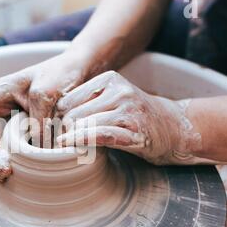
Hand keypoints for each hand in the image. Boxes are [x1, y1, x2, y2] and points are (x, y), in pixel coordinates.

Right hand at [0, 51, 88, 180]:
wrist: (80, 72)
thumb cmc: (60, 73)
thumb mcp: (46, 92)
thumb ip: (37, 119)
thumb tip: (36, 151)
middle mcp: (0, 112)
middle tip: (5, 168)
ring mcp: (13, 126)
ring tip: (9, 173)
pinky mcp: (28, 137)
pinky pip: (14, 154)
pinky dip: (14, 165)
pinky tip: (19, 174)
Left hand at [56, 71, 203, 164]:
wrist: (174, 127)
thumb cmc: (135, 116)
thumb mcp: (111, 99)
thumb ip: (87, 103)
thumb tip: (52, 116)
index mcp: (109, 79)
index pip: (67, 100)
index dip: (58, 118)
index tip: (54, 130)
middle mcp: (119, 91)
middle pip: (73, 114)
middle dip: (63, 131)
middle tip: (58, 142)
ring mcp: (129, 109)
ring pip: (84, 125)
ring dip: (71, 139)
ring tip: (66, 147)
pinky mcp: (135, 130)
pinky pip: (101, 135)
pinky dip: (82, 141)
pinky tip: (70, 145)